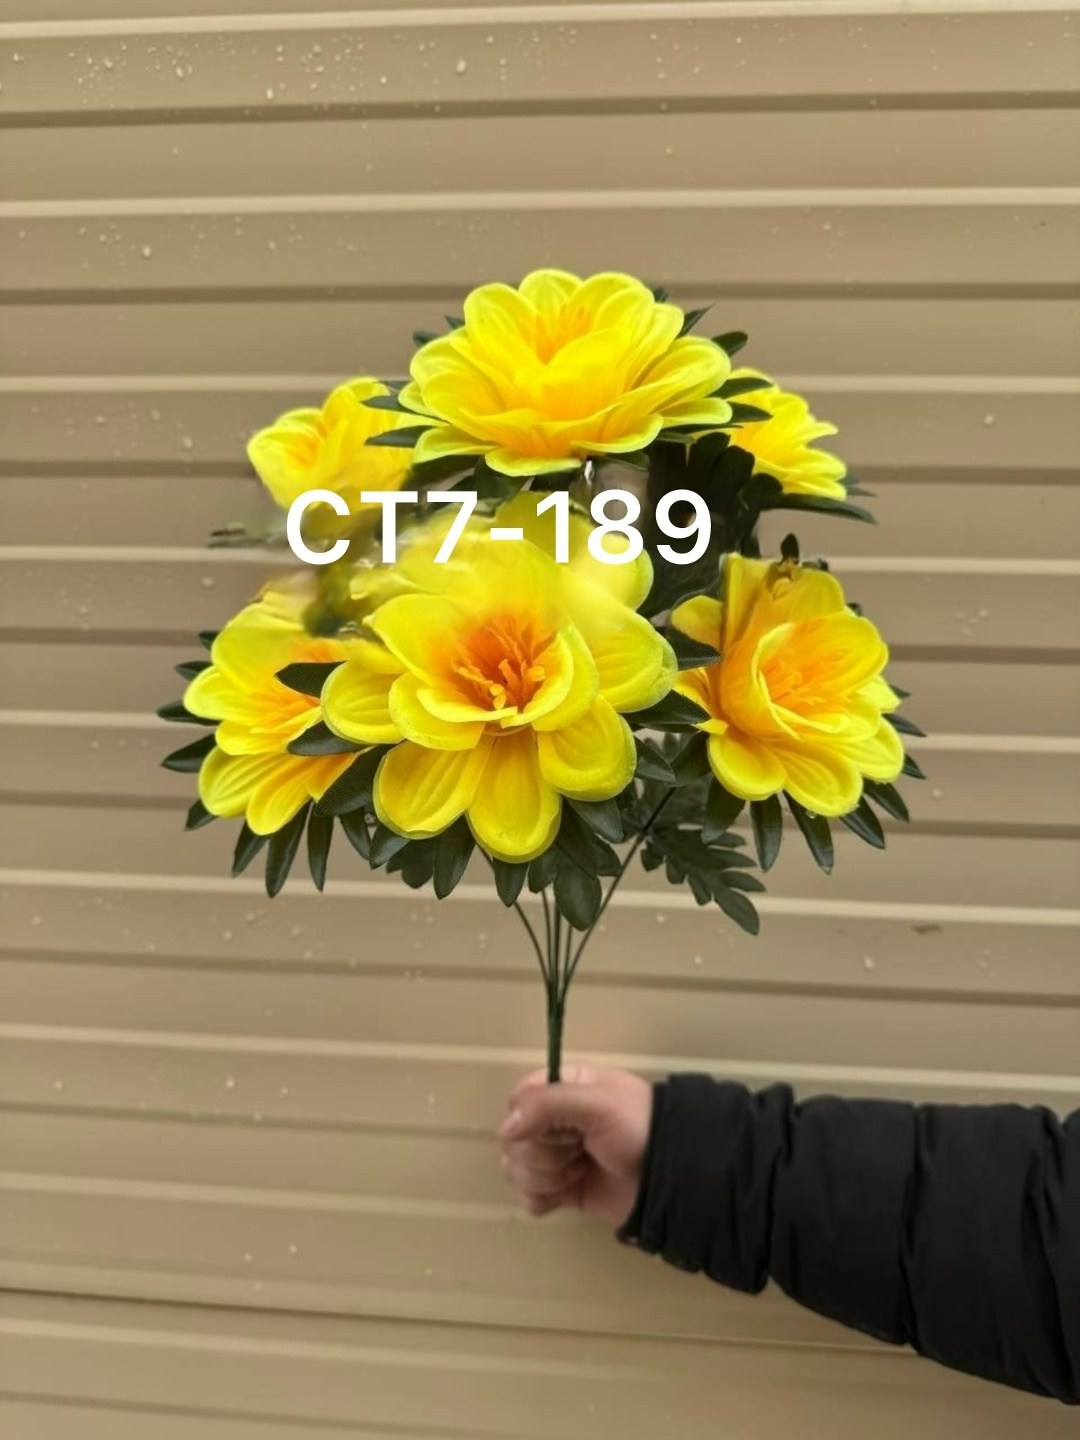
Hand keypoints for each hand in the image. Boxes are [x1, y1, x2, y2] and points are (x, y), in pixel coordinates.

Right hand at [497, 1065, 652, 1225]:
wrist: (672, 1178)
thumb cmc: (641, 1129)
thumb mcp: (598, 1104)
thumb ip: (547, 1105)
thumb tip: (505, 1128)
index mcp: (563, 1089)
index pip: (518, 1099)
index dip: (526, 1117)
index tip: (556, 1126)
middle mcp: (555, 1122)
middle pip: (514, 1139)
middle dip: (542, 1152)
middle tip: (577, 1151)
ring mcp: (556, 1158)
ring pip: (516, 1169)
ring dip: (546, 1176)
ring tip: (579, 1171)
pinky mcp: (561, 1190)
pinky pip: (528, 1197)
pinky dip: (543, 1200)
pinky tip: (567, 1193)